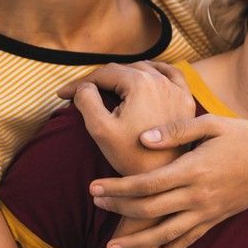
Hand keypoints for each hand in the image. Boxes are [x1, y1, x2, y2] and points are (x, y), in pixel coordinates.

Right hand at [64, 62, 196, 176]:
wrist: (164, 177)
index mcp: (140, 83)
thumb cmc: (131, 156)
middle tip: (78, 93)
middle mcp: (161, 80)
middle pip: (122, 70)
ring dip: (122, 75)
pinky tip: (146, 74)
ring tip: (105, 86)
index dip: (79, 83)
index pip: (103, 74)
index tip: (61, 95)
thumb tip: (84, 87)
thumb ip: (87, 100)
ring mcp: (176, 89)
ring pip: (144, 69)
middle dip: (98, 80)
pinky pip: (171, 74)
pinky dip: (155, 71)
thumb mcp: (100, 129)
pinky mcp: (186, 100)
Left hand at [89, 115, 247, 247]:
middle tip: (95, 202)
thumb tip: (144, 138)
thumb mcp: (212, 123)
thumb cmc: (244, 136)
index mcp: (194, 169)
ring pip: (165, 234)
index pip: (147, 183)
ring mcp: (208, 211)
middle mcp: (199, 195)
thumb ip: (177, 130)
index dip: (118, 187)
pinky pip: (189, 241)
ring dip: (137, 243)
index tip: (95, 186)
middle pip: (150, 209)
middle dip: (119, 208)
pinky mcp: (216, 220)